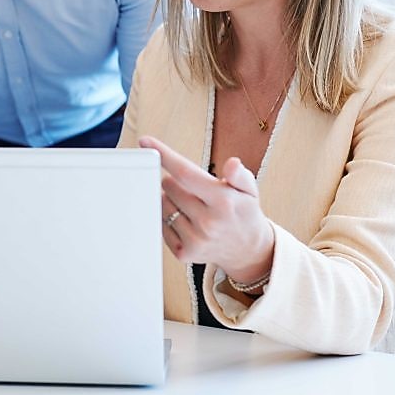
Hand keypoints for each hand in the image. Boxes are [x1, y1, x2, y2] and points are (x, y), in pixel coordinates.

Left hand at [141, 136, 274, 283]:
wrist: (248, 250)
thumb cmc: (243, 212)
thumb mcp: (249, 190)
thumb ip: (239, 175)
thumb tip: (233, 164)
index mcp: (223, 202)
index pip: (186, 173)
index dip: (164, 155)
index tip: (145, 141)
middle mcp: (208, 223)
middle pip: (169, 186)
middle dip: (175, 181)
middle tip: (192, 188)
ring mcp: (195, 240)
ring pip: (162, 204)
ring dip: (170, 199)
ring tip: (191, 205)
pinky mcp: (184, 253)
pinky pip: (161, 225)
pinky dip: (168, 218)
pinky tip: (186, 220)